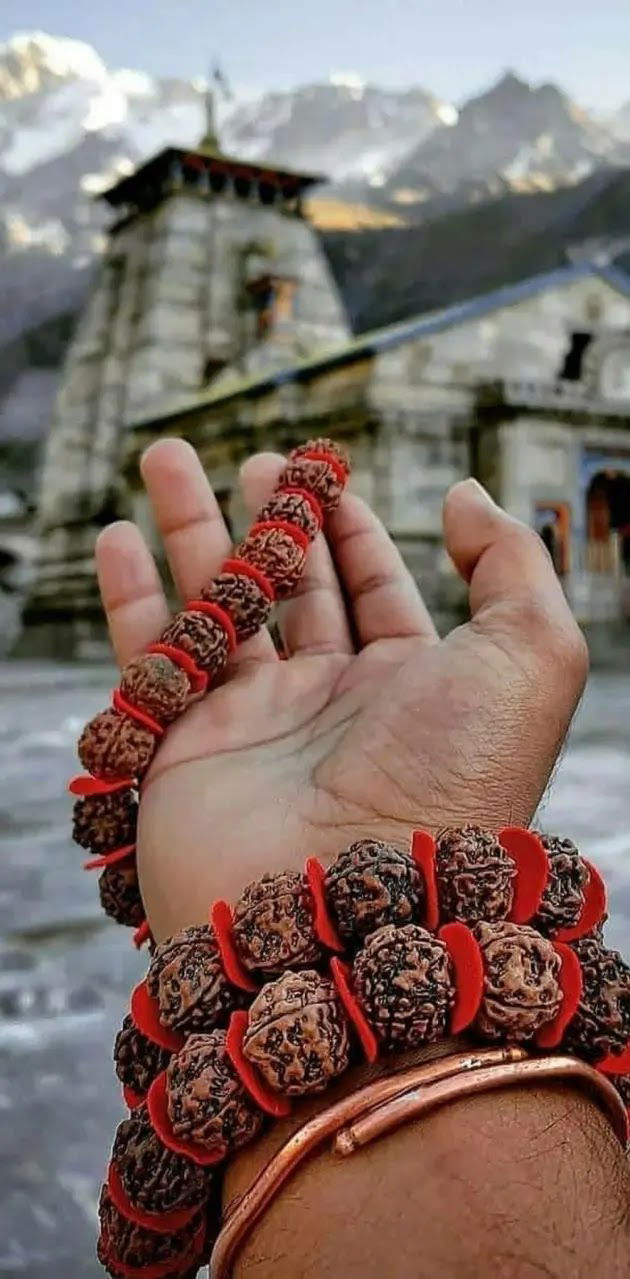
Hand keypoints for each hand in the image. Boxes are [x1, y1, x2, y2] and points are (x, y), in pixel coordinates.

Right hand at [96, 440, 587, 941]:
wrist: (355, 911)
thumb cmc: (455, 784)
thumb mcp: (530, 658)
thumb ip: (513, 565)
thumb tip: (467, 497)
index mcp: (410, 687)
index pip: (374, 591)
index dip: (352, 531)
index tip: (326, 477)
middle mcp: (329, 708)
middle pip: (290, 589)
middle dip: (270, 519)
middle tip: (252, 460)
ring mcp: (250, 731)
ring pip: (213, 607)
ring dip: (190, 531)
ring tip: (164, 457)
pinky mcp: (180, 754)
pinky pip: (148, 659)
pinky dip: (129, 598)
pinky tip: (117, 538)